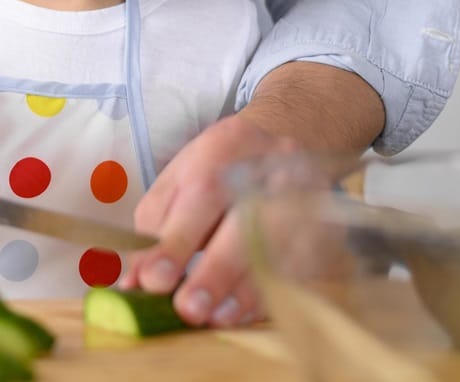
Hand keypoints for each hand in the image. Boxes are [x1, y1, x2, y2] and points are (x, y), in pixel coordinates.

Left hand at [122, 114, 291, 325]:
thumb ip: (153, 227)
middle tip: (188, 310)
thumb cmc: (220, 168)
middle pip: (246, 221)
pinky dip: (269, 295)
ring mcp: (306, 194)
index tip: (153, 280)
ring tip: (215, 319)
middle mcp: (269, 166)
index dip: (178, 241)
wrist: (290, 140)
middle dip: (215, 272)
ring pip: (278, 249)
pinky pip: (301, 266)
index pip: (201, 194)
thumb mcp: (178, 180)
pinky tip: (244, 313)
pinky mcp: (325, 224)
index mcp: (224, 147)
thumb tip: (133, 281)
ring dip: (244, 292)